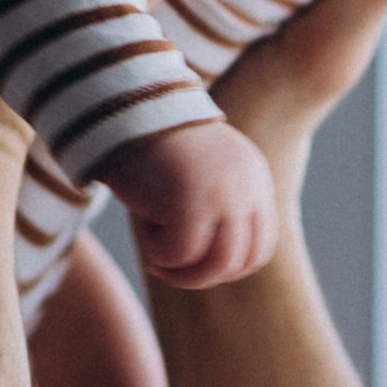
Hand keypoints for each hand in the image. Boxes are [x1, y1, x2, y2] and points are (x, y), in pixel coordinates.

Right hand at [105, 120, 279, 287]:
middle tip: (169, 269)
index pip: (260, 248)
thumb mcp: (200, 178)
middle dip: (204, 276)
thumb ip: (219, 213)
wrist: (127, 109)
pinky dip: (159, 254)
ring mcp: (223, 193)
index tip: (195, 265)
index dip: (228, 269)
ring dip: (184, 274)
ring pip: (217, 264)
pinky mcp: (192, 200)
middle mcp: (246, 186)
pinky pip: (181, 253)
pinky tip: (145, 232)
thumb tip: (222, 269)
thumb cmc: (155, 151)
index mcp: (254, 179)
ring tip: (158, 261)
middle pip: (241, 261)